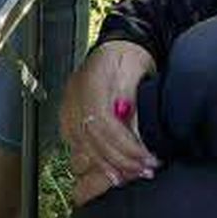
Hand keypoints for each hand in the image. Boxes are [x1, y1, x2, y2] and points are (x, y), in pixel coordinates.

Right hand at [64, 40, 158, 204]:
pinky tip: (109, 166)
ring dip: (105, 163)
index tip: (147, 159)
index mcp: (90, 80)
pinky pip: (74, 139)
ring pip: (79, 142)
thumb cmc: (130, 55)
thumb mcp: (137, 67)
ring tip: (129, 174)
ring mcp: (69, 102)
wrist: (120, 43)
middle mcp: (74, 93)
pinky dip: (91, 156)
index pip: (102, 122)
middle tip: (143, 171)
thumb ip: (130, 93)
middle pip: (89, 137)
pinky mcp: (70, 111)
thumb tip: (124, 115)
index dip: (125, 146)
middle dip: (118, 160)